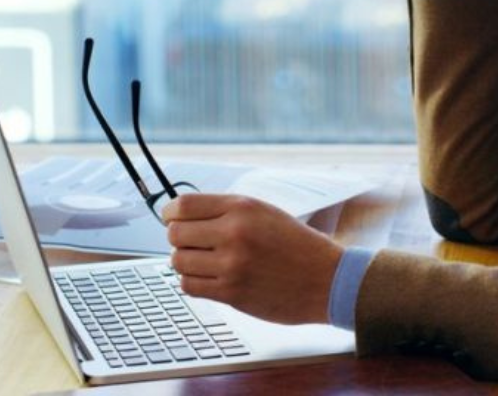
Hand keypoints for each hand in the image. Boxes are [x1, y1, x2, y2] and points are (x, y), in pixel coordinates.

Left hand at [163, 193, 343, 324]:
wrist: (327, 279)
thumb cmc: (297, 245)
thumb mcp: (264, 212)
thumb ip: (226, 211)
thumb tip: (182, 217)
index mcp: (242, 207)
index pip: (183, 205)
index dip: (170, 213)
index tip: (172, 219)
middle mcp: (234, 232)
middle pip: (175, 234)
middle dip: (179, 239)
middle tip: (193, 243)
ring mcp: (232, 264)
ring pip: (178, 261)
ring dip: (187, 262)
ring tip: (205, 262)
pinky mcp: (231, 292)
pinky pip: (189, 285)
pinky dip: (194, 282)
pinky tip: (211, 278)